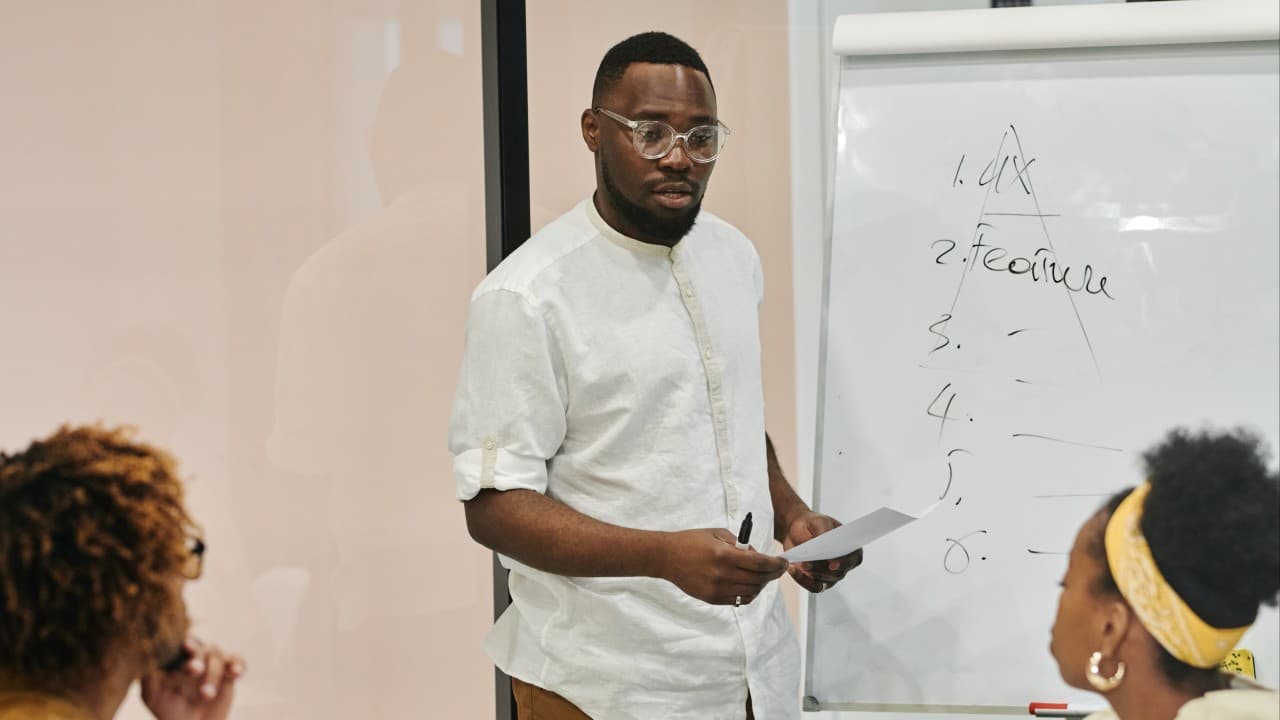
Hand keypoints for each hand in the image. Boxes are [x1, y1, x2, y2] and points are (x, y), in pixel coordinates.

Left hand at [141, 636, 244, 719]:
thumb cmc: (169, 711)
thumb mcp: (153, 697)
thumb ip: (148, 679)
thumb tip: (146, 661)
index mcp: (177, 657)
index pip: (182, 643)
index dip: (186, 643)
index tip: (185, 647)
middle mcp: (197, 655)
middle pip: (202, 646)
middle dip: (199, 658)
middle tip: (193, 671)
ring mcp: (214, 662)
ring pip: (218, 656)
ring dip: (213, 675)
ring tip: (206, 695)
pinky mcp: (230, 671)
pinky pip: (238, 661)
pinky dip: (238, 665)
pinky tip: (235, 673)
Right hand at [656, 528, 788, 604]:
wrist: (666, 557)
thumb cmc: (692, 541)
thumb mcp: (718, 534)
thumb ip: (741, 545)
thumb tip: (759, 557)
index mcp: (724, 555)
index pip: (760, 564)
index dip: (776, 564)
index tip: (784, 563)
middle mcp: (721, 575)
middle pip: (758, 580)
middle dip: (773, 574)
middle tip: (778, 569)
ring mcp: (716, 589)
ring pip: (751, 592)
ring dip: (762, 584)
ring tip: (763, 576)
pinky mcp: (711, 599)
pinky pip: (739, 600)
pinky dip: (749, 593)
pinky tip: (750, 584)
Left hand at [783, 512, 863, 592]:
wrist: (797, 530)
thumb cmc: (812, 525)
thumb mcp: (818, 521)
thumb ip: (822, 531)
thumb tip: (822, 542)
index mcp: (850, 548)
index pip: (853, 559)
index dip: (844, 562)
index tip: (832, 563)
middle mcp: (843, 564)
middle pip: (837, 573)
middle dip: (820, 569)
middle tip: (806, 563)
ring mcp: (831, 575)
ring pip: (824, 581)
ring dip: (810, 573)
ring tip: (798, 564)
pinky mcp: (818, 581)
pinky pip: (812, 586)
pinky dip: (802, 580)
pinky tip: (793, 570)